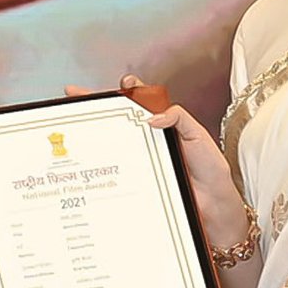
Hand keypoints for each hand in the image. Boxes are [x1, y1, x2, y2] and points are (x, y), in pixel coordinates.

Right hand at [91, 74, 248, 248]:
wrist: (213, 204)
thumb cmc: (209, 168)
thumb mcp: (197, 135)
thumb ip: (178, 118)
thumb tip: (152, 117)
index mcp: (162, 125)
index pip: (140, 102)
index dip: (127, 91)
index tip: (121, 83)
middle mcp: (146, 141)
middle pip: (116, 120)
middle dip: (95, 107)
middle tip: (74, 95)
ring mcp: (138, 161)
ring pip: (111, 143)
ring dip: (91, 134)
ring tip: (73, 122)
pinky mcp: (135, 180)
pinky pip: (115, 169)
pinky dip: (98, 164)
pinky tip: (85, 159)